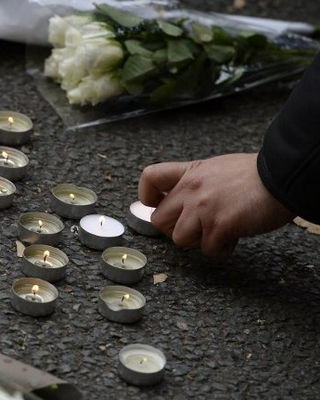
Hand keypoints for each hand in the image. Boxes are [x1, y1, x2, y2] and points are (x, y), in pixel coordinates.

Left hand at [138, 153, 293, 256]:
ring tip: (219, 234)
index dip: (148, 197)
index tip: (158, 205)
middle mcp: (191, 189)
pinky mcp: (219, 225)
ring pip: (179, 239)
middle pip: (159, 220)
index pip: (150, 177)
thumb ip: (196, 183)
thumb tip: (183, 203)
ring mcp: (203, 208)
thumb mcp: (217, 169)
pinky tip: (234, 238)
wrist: (283, 177)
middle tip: (197, 229)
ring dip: (198, 242)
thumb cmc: (256, 176)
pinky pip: (208, 250)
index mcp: (190, 172)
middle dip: (176, 230)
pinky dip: (221, 249)